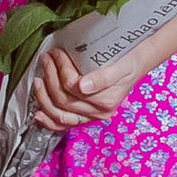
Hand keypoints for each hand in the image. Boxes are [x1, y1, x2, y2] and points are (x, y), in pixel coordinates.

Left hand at [30, 38, 154, 132]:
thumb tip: (83, 86)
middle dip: (50, 77)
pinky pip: (64, 124)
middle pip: (63, 100)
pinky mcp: (85, 117)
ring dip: (44, 96)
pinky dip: (49, 121)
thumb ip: (104, 77)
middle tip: (46, 59)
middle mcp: (98, 112)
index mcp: (105, 100)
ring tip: (39, 78)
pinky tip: (38, 114)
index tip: (56, 52)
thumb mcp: (121, 66)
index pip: (72, 86)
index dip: (60, 68)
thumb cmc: (129, 61)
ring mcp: (91, 117)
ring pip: (59, 114)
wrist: (137, 64)